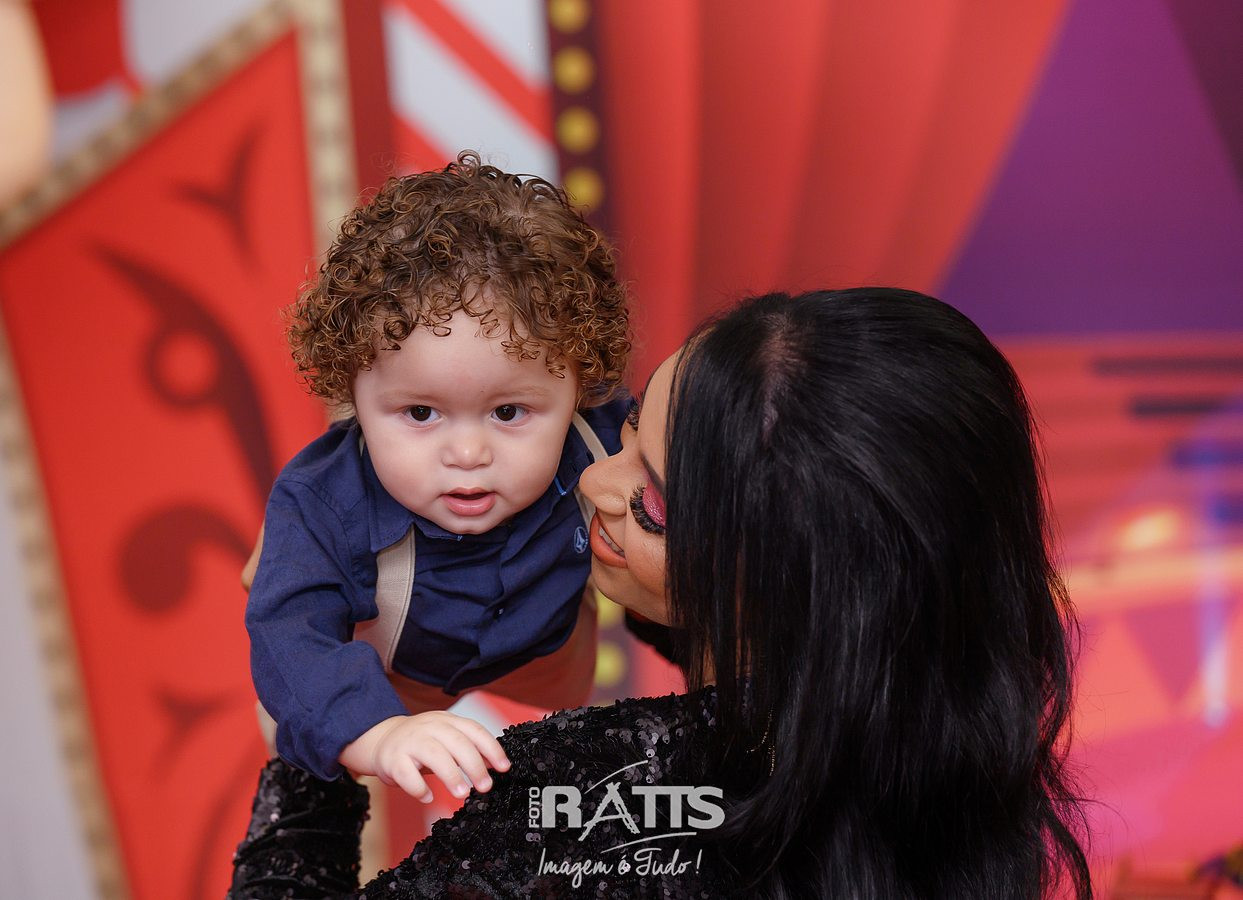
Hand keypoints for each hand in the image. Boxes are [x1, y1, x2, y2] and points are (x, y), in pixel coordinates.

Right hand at [340, 712, 509, 802]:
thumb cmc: (420, 743)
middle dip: (474, 765)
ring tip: (462, 793)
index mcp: (447, 720)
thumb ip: (468, 748)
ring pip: (434, 755)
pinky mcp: (392, 759)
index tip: (504, 768)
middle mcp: (430, 727)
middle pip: (457, 742)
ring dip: (451, 775)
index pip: (474, 730)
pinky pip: (407, 773)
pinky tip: (427, 796)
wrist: (381, 740)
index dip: (491, 749)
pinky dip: (419, 787)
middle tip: (485, 786)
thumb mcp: (446, 738)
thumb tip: (494, 764)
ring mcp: (410, 741)